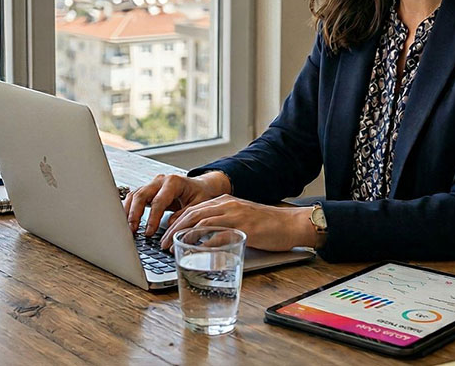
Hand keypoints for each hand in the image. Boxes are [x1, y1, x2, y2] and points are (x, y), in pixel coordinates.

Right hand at [123, 171, 230, 235]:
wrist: (200, 186)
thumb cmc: (200, 194)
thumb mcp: (198, 204)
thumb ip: (184, 214)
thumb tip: (170, 225)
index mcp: (174, 182)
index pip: (158, 201)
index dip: (152, 218)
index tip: (149, 232)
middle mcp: (160, 180)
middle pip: (141, 195)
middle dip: (135, 213)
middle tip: (132, 230)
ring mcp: (153, 184)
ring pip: (135, 195)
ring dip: (129, 211)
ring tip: (127, 227)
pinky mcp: (149, 191)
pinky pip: (135, 197)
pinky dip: (129, 208)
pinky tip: (127, 220)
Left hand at [160, 195, 320, 251]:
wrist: (291, 224)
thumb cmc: (267, 225)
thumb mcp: (240, 219)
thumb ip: (222, 224)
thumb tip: (203, 239)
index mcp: (224, 201)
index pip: (192, 209)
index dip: (176, 222)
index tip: (165, 234)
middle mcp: (227, 205)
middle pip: (191, 215)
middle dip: (173, 230)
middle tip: (163, 244)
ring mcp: (235, 215)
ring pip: (201, 222)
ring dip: (184, 236)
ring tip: (173, 248)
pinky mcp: (244, 227)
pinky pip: (219, 234)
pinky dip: (205, 243)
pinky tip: (196, 251)